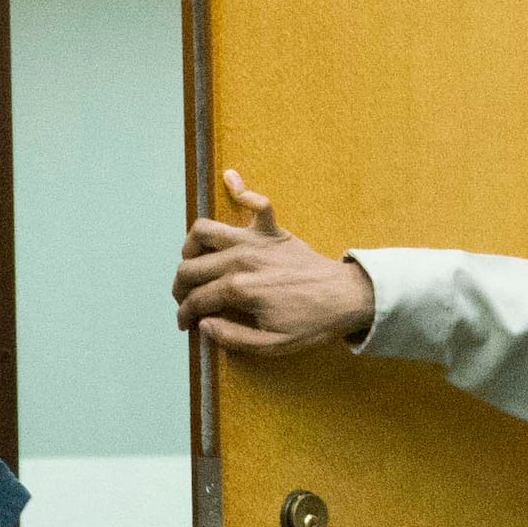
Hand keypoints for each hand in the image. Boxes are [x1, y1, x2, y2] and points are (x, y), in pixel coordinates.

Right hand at [173, 170, 375, 354]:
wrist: (346, 298)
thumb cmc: (312, 324)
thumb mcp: (272, 345)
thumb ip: (232, 337)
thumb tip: (203, 324)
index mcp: (239, 289)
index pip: (196, 300)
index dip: (184, 315)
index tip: (186, 324)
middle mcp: (241, 259)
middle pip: (191, 267)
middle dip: (180, 287)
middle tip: (187, 300)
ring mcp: (256, 241)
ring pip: (205, 230)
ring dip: (192, 246)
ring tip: (195, 261)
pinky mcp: (273, 231)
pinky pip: (255, 202)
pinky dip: (241, 190)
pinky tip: (231, 181)